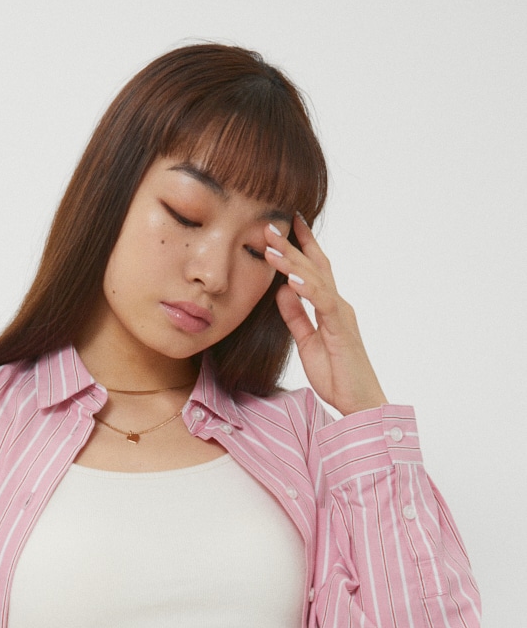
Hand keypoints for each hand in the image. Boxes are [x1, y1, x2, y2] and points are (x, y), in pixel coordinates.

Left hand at [266, 214, 387, 416]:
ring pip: (316, 279)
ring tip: (272, 246)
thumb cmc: (337, 375)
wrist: (358, 402)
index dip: (300, 247)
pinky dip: (307, 289)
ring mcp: (341, 315)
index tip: (284, 225)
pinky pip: (324, 303)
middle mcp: (338, 305)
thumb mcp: (307, 342)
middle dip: (292, 245)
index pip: (314, 270)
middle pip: (314, 267)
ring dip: (293, 261)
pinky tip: (291, 279)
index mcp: (329, 308)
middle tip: (270, 225)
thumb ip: (296, 317)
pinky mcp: (342, 330)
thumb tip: (282, 291)